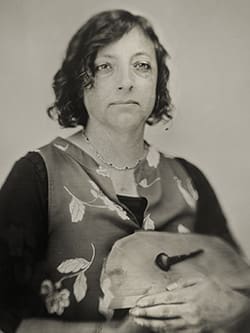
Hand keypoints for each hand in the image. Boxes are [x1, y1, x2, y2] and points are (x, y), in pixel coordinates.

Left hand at [129, 276, 249, 332]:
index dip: (149, 300)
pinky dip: (164, 331)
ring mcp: (192, 323)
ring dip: (151, 323)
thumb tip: (168, 288)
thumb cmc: (220, 293)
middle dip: (145, 312)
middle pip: (162, 312)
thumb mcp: (202, 280)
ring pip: (167, 325)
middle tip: (133, 312)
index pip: (163, 298)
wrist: (237, 310)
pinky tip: (155, 329)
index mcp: (189, 295)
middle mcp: (188, 310)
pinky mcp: (196, 332)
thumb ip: (183, 282)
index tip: (139, 302)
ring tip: (139, 321)